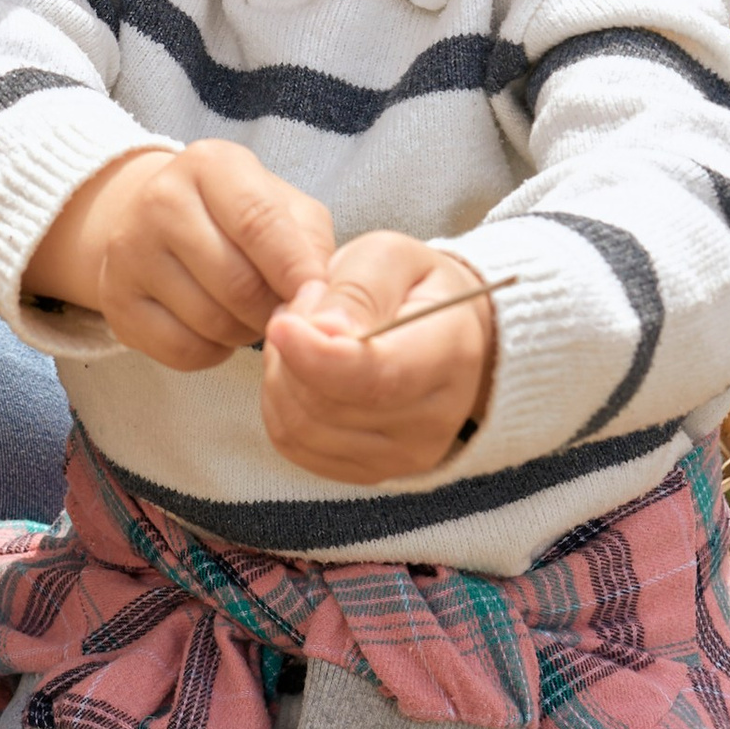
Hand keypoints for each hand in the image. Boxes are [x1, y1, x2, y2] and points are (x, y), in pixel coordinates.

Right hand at [26, 142, 338, 371]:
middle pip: (237, 283)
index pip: (261, 224)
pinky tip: (216, 330)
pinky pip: (182, 350)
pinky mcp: (115, 301)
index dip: (298, 273)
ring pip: (211, 322)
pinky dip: (213, 352)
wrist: (157, 223)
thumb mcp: (286, 209)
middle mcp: (160, 199)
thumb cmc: (240, 217)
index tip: (323, 305)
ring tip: (249, 314)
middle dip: (274, 311)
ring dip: (246, 332)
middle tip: (284, 311)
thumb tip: (320, 306)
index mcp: (210, 164)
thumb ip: (312, 248)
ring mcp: (129, 252)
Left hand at [261, 232, 494, 484]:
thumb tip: (321, 332)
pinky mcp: (371, 471)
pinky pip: (294, 445)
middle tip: (303, 307)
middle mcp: (434, 419)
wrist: (444, 332)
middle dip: (290, 353)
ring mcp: (404, 456)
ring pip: (301, 428)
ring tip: (303, 334)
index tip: (281, 324)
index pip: (375, 378)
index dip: (316, 358)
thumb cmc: (412, 287)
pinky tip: (300, 369)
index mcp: (449, 354)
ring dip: (280, 375)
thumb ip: (356, 290)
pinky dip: (281, 403)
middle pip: (325, 406)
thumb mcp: (389, 257)